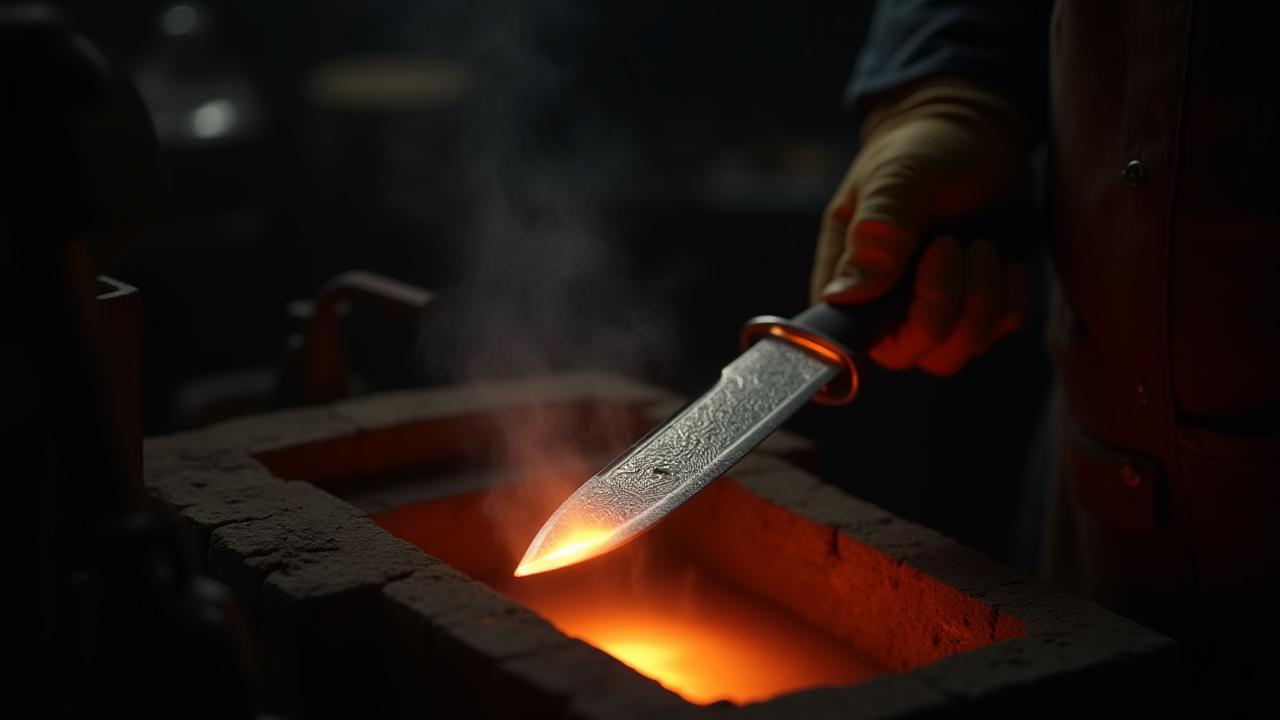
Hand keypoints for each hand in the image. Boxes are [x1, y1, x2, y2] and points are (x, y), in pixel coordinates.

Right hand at [812, 80, 1031, 375]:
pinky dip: (1009, 299)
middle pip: (909, 352)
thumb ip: (877, 234)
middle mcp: (885, 306)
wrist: (977, 135)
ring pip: (955, 351)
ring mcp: (933, 313)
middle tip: (951, 244)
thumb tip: (845, 295)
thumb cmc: (923, 149)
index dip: (878, 333)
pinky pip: (998, 333)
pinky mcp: (978, 310)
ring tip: (978, 244)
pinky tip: (1004, 260)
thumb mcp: (898, 180)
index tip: (908, 286)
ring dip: (979, 299)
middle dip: (941, 305)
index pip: (845, 338)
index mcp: (847, 277)